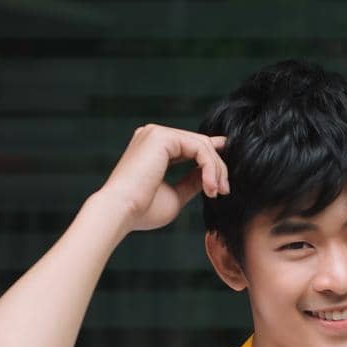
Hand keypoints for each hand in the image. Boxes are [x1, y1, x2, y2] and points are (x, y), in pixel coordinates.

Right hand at [93, 124, 230, 233]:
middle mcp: (154, 136)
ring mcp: (156, 133)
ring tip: (217, 192)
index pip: (190, 145)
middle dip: (217, 168)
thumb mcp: (176, 195)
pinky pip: (199, 148)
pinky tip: (210, 187)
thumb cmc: (143, 211)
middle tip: (224, 191)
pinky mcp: (162, 136)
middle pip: (199, 144)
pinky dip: (210, 167)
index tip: (226, 173)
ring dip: (216, 170)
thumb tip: (210, 176)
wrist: (121, 212)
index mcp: (154, 148)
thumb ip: (192, 182)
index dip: (212, 154)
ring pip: (202, 145)